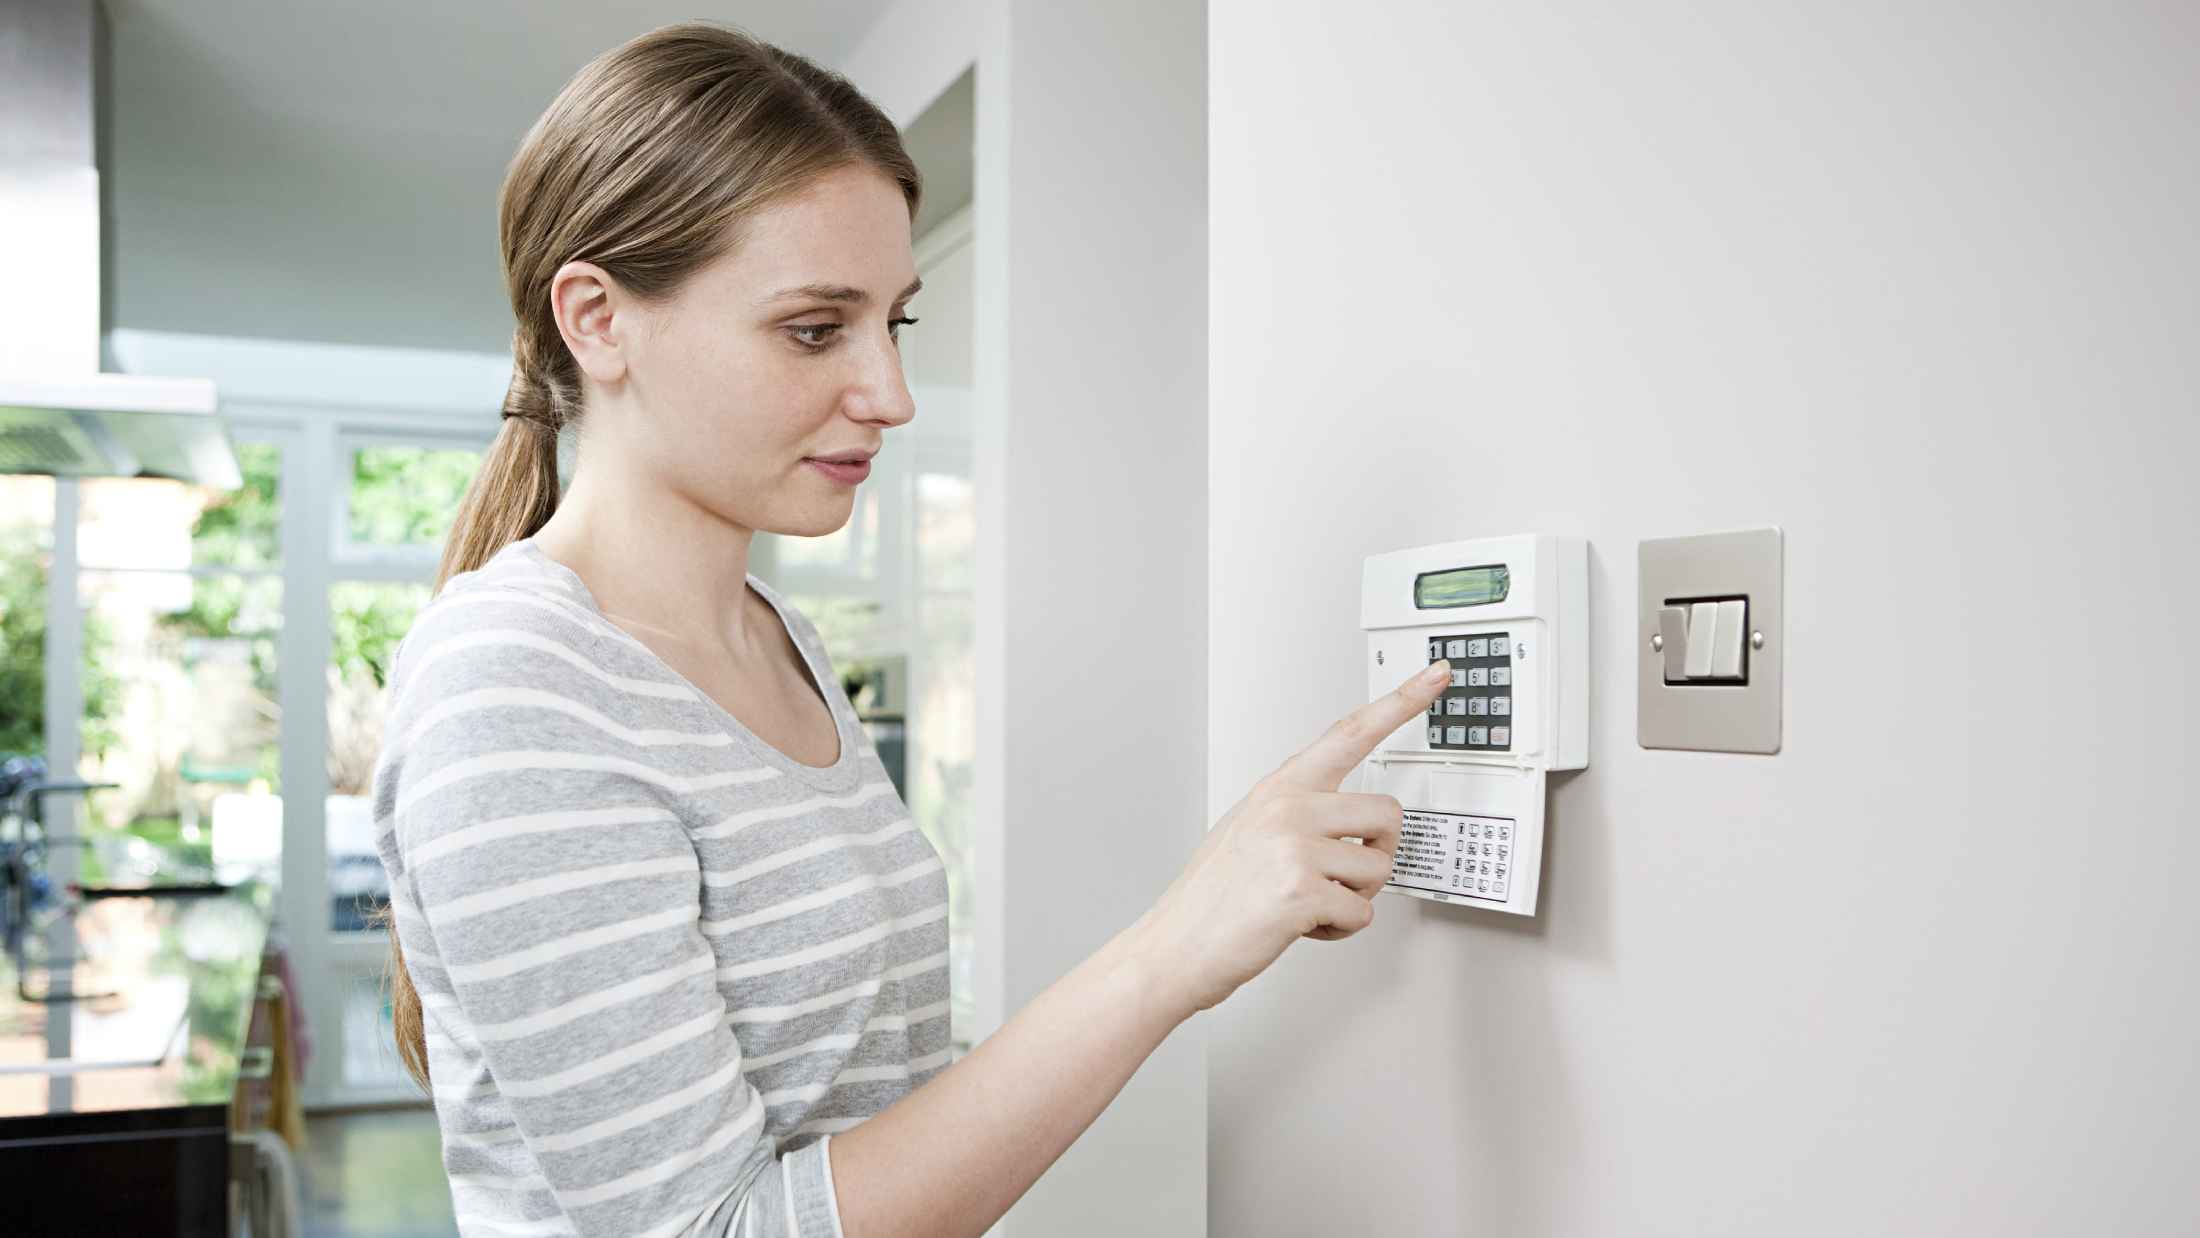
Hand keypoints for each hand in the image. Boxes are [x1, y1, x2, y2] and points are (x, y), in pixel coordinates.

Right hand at [1128, 659, 1451, 1017]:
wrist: (1175, 946)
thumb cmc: (1210, 896)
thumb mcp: (1247, 827)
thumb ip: (1298, 808)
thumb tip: (1349, 817)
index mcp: (1280, 787)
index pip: (1351, 733)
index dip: (1402, 701)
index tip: (1437, 675)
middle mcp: (1289, 808)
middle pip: (1388, 813)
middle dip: (1377, 853)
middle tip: (1341, 875)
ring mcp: (1295, 847)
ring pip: (1379, 869)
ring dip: (1353, 897)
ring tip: (1308, 902)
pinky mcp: (1302, 892)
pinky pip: (1361, 913)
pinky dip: (1339, 929)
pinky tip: (1302, 925)